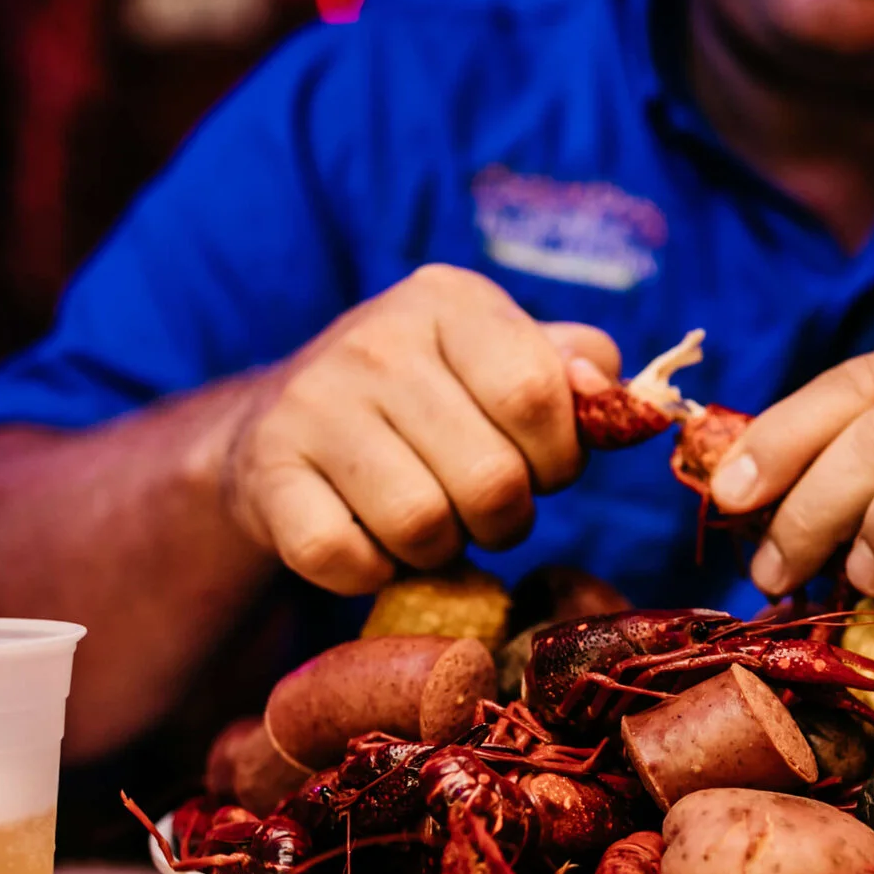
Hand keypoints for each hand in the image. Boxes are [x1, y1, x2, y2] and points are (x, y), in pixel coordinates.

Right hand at [219, 265, 620, 593]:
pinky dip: (371, 573)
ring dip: (441, 550)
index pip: (538, 395)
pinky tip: (369, 542)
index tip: (541, 470)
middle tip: (481, 509)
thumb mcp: (500, 359)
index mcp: (448, 299)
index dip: (558, 459)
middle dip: (505, 518)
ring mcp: (312, 405)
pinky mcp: (267, 475)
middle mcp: (374, 339)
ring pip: (423, 527)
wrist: (277, 425)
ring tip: (428, 524)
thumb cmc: (426, 401)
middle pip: (491, 480)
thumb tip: (605, 387)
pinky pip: (348, 561)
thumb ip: (571, 369)